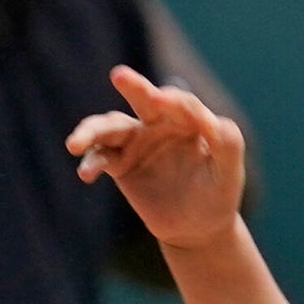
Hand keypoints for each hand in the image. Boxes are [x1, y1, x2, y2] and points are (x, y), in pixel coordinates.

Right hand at [66, 65, 245, 249]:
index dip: (174, 101)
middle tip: (119, 75)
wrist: (197, 227)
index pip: (182, 104)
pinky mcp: (119, 164)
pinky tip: (85, 174)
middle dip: (132, 86)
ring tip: (74, 143)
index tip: (162, 100)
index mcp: (190, 120)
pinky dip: (90, 162)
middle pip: (143, 99)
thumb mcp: (230, 171)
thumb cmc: (218, 193)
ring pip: (110, 127)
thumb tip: (214, 121)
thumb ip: (228, 144)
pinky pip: (100, 157)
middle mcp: (160, 124)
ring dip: (91, 131)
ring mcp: (137, 142)